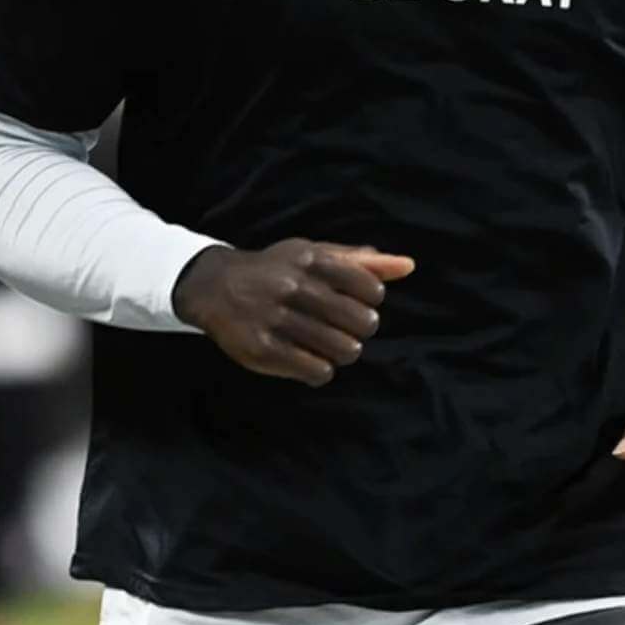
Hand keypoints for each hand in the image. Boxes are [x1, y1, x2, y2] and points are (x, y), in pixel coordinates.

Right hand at [172, 238, 415, 386]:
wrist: (216, 286)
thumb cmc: (277, 269)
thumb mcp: (315, 253)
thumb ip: (362, 261)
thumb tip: (408, 266)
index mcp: (313, 259)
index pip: (370, 289)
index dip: (369, 302)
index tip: (355, 303)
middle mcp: (295, 287)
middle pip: (362, 323)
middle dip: (360, 330)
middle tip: (346, 329)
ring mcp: (278, 319)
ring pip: (343, 350)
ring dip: (343, 351)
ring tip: (331, 345)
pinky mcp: (263, 349)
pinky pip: (316, 370)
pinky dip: (321, 369)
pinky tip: (312, 359)